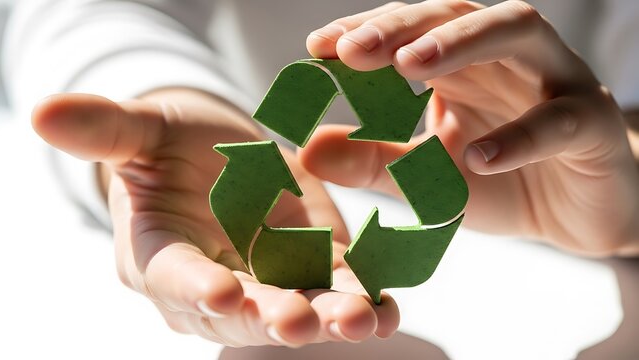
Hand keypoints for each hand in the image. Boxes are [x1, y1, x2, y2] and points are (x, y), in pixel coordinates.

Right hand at [31, 88, 398, 345]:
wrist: (221, 156)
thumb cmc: (171, 146)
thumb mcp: (143, 131)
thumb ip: (107, 130)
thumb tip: (45, 110)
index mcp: (160, 253)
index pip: (172, 276)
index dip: (193, 287)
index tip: (219, 292)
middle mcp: (212, 283)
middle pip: (238, 312)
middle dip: (269, 318)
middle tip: (298, 320)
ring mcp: (265, 283)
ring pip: (294, 311)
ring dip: (327, 320)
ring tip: (361, 318)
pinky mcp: (309, 271)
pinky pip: (335, 293)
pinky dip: (363, 303)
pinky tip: (387, 308)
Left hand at [302, 0, 638, 255]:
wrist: (579, 217)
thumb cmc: (503, 182)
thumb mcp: (427, 176)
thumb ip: (374, 161)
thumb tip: (308, 148)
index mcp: (464, 65)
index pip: (412, 31)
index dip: (367, 32)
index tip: (319, 47)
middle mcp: (507, 59)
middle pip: (457, 15)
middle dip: (402, 27)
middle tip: (352, 49)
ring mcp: (556, 82)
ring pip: (517, 34)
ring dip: (462, 43)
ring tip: (410, 65)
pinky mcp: (593, 125)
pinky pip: (559, 120)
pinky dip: (519, 136)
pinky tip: (480, 154)